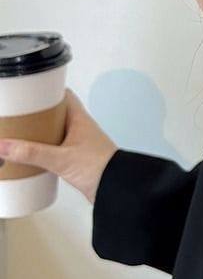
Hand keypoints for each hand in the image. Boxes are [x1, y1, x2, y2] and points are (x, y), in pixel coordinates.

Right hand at [0, 87, 118, 204]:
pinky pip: (55, 149)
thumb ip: (31, 153)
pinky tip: (30, 158)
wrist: (115, 187)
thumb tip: (3, 145)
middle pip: (54, 114)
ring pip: (54, 133)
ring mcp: (77, 142)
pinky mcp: (75, 158)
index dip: (46, 91)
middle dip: (36, 116)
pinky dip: (42, 150)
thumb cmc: (97, 166)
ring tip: (17, 137)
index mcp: (79, 118)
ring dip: (38, 135)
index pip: (63, 96)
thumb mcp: (60, 159)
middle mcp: (79, 127)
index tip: (28, 93)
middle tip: (16, 117)